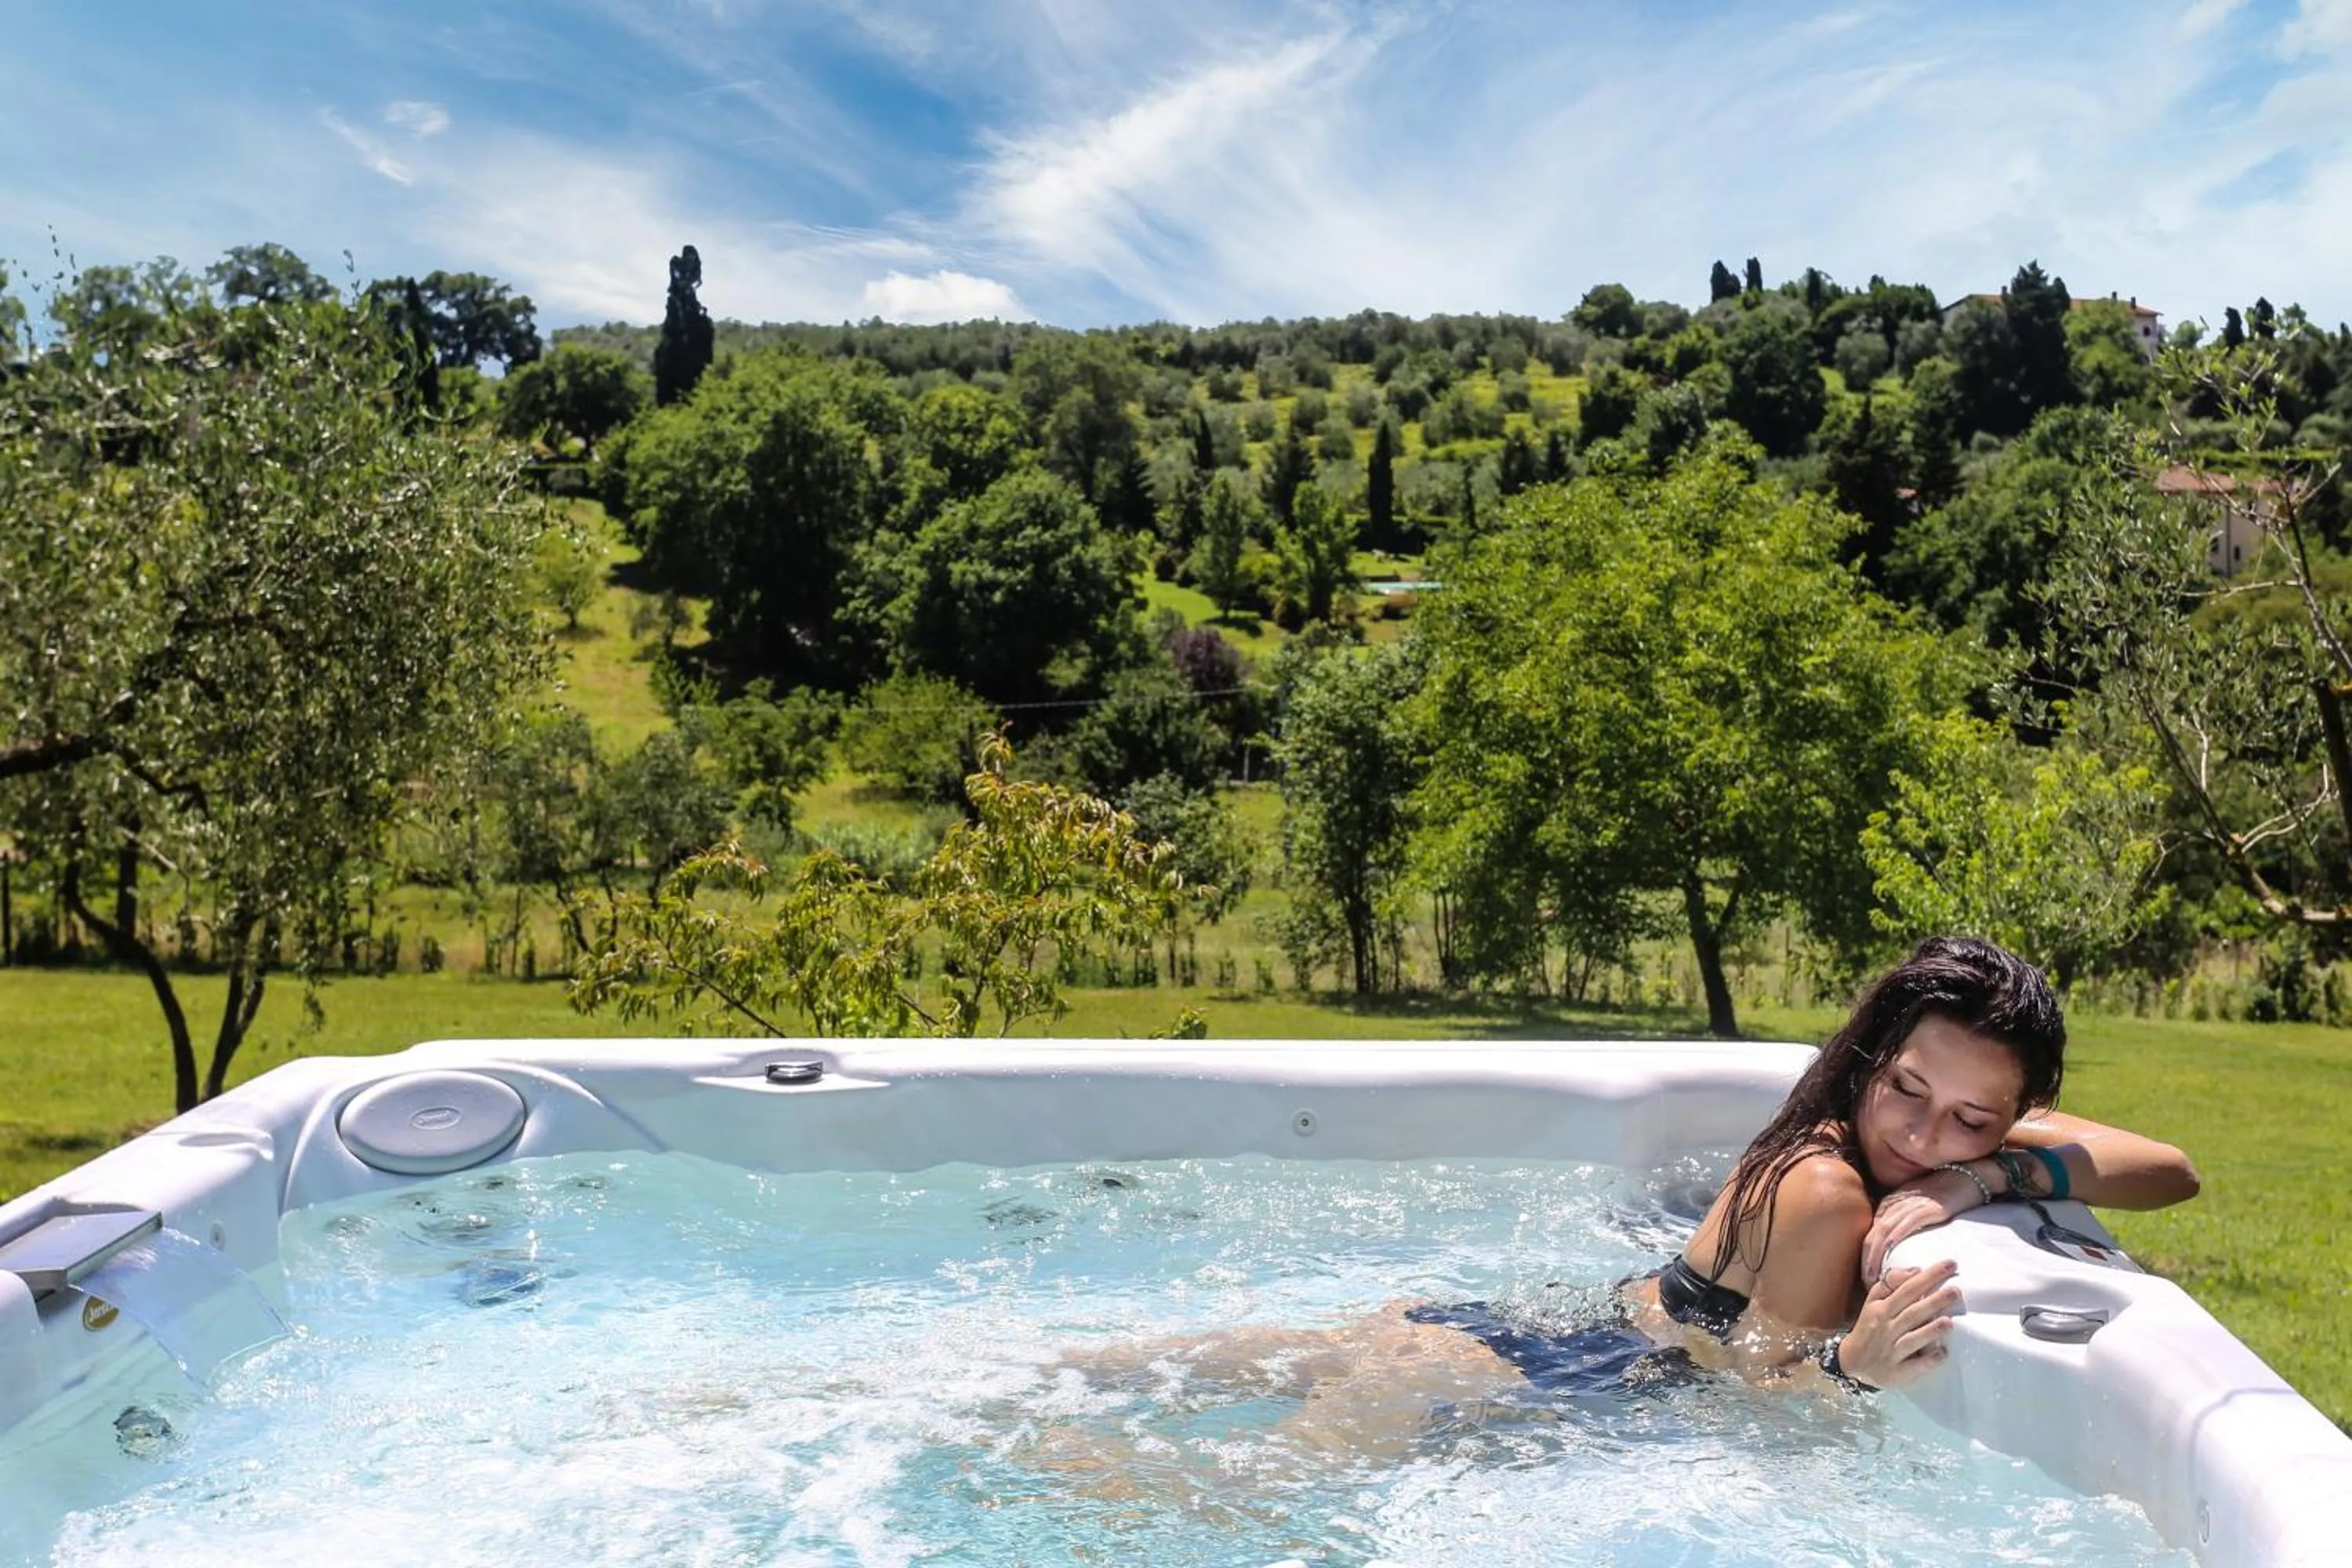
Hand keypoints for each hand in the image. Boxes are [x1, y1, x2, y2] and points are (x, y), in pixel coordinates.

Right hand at [1837, 1260, 1961, 1389]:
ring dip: (1931, 1330)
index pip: (1907, 1290)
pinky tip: (1943, 1353)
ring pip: (1912, 1339)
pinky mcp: (1897, 1371)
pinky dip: (1928, 1360)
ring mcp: (1891, 1351)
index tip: (1949, 1265)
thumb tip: (1915, 1270)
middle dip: (1934, 1301)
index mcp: (1881, 1309)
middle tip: (1957, 1290)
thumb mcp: (1872, 1304)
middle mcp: (1886, 1329)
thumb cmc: (1869, 1329)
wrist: (1852, 1364)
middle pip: (1912, 1312)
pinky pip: (1914, 1366)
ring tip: (1949, 1321)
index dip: (1928, 1277)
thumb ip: (1890, 1286)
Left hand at [1860, 1166, 1987, 1283]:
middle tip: (1865, 1284)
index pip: (1870, 1235)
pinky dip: (1896, 1237)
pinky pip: (1907, 1223)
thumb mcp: (1915, 1209)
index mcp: (1889, 1206)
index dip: (1865, 1258)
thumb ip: (1903, 1224)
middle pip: (1872, 1235)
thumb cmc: (1941, 1195)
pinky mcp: (1926, 1207)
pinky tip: (1890, 1251)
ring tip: (1875, 1277)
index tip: (1864, 1279)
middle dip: (1866, 1261)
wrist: (1965, 1177)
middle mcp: (1894, 1205)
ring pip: (1884, 1231)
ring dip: (1877, 1255)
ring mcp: (1909, 1205)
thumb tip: (1896, 1251)